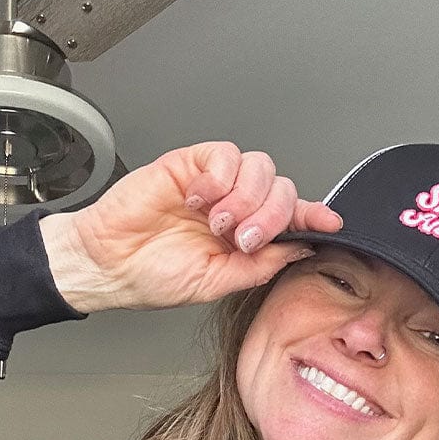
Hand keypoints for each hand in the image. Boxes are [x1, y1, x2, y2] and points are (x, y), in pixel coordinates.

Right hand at [38, 141, 343, 311]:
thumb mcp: (214, 283)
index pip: (290, 218)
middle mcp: (235, 207)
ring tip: (216, 223)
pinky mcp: (191, 165)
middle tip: (244, 239)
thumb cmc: (151, 275)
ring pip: (259, 168)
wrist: (108, 262)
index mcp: (245, 237)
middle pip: (280, 189)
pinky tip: (199, 200)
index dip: (313, 216)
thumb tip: (298, 249)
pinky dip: (219, 179)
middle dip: (271, 214)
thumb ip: (258, 266)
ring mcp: (215, 185)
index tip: (331, 224)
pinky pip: (224, 156)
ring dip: (245, 198)